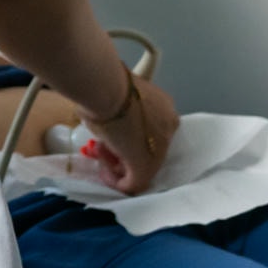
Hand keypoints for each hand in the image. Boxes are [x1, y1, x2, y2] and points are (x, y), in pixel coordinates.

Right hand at [86, 74, 179, 194]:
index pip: (151, 129)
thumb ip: (119, 110)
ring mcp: (159, 149)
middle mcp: (169, 128)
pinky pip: (132, 183)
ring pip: (140, 165)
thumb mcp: (116, 96)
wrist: (106, 88)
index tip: (112, 132)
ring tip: (98, 152)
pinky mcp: (145, 167)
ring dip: (117, 162)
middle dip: (123, 150)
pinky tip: (103, 172)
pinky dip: (116, 182)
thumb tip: (104, 117)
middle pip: (147, 147)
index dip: (130, 134)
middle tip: (102, 146)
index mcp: (164, 106)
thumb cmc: (107, 84)